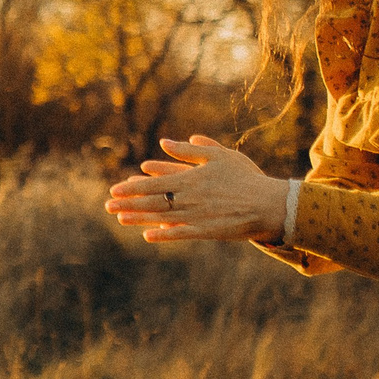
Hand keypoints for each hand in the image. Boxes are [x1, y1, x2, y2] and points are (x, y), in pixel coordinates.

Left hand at [105, 135, 286, 242]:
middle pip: (152, 201)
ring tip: (120, 219)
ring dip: (139, 218)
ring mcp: (197, 216)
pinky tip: (148, 236)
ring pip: (161, 217)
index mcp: (191, 179)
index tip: (114, 190)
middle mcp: (190, 198)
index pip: (154, 183)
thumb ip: (191, 150)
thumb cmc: (246, 178)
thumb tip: (165, 142)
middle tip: (108, 206)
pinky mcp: (207, 231)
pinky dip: (164, 234)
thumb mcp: (220, 156)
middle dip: (128, 204)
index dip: (132, 188)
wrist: (271, 204)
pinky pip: (181, 233)